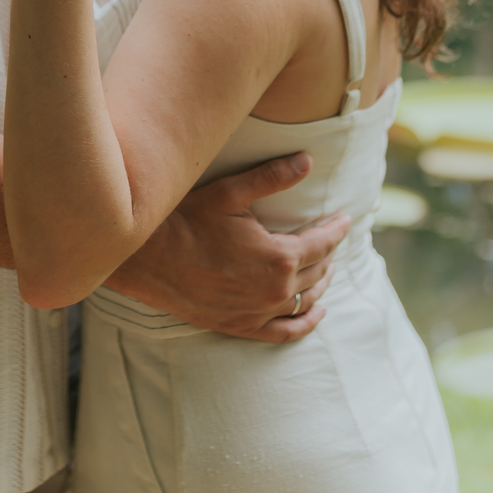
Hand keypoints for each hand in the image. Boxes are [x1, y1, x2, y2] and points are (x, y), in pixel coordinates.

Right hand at [110, 154, 350, 343]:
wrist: (147, 260)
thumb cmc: (186, 220)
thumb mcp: (230, 193)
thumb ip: (272, 177)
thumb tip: (308, 161)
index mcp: (279, 256)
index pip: (322, 242)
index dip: (337, 228)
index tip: (346, 218)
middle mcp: (275, 289)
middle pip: (317, 270)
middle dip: (329, 251)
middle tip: (333, 236)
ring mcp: (259, 312)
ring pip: (306, 299)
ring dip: (321, 282)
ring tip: (327, 267)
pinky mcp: (241, 326)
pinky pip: (286, 331)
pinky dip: (306, 323)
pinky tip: (317, 313)